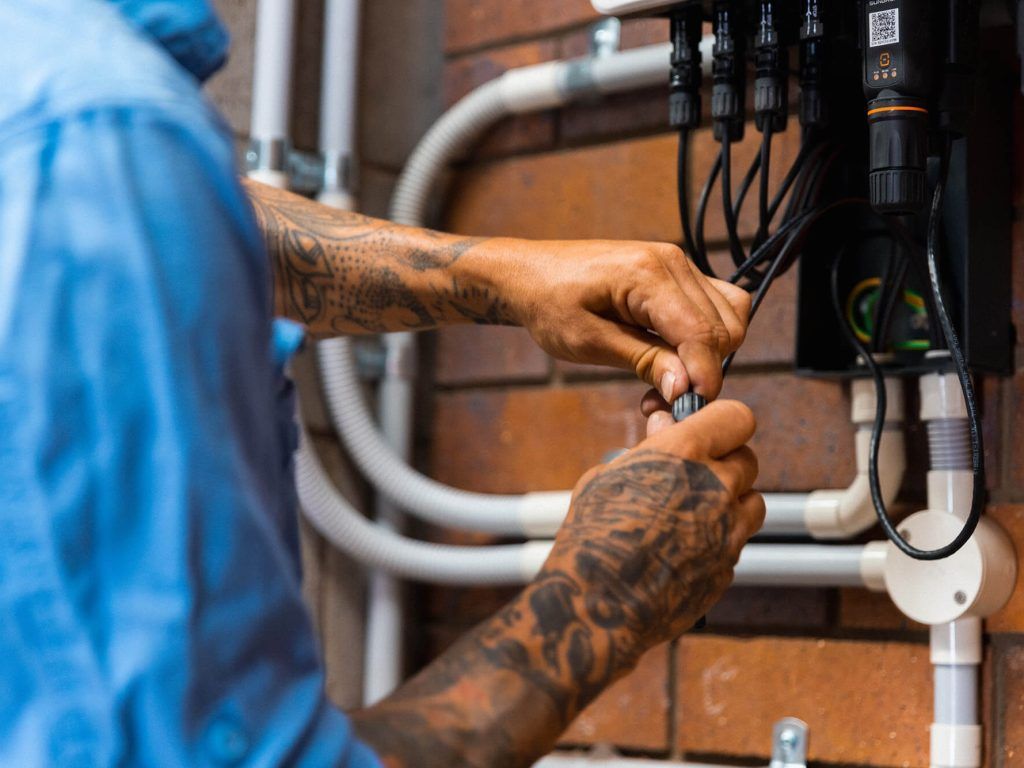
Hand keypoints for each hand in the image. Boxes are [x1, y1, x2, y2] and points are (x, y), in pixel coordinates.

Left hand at [494, 239, 750, 400]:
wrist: (531, 274)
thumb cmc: (549, 305)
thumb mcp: (587, 341)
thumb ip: (641, 360)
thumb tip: (686, 387)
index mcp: (648, 274)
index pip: (700, 332)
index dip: (704, 376)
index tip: (690, 410)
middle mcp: (673, 262)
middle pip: (724, 328)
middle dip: (704, 370)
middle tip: (663, 400)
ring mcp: (680, 264)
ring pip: (730, 318)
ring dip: (709, 356)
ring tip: (666, 381)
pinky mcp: (679, 274)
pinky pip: (718, 308)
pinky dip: (707, 338)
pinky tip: (673, 357)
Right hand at [537, 400, 764, 664]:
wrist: (599, 604)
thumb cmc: (593, 534)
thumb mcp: (607, 477)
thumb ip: (647, 451)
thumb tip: (665, 428)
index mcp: (684, 453)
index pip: (738, 417)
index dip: (724, 422)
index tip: (711, 430)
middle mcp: (715, 487)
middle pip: (748, 459)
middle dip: (724, 462)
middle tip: (693, 475)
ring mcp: (728, 529)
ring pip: (753, 502)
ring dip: (731, 501)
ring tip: (694, 511)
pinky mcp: (729, 565)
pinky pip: (736, 541)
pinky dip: (719, 538)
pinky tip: (685, 546)